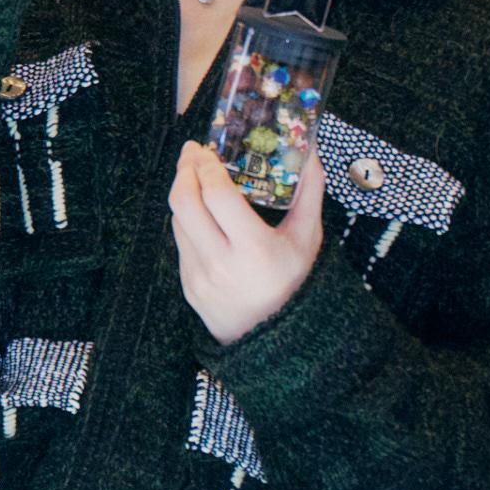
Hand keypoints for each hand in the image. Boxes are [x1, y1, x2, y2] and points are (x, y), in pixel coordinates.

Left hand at [169, 141, 324, 347]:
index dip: (206, 167)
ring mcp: (199, 276)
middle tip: (192, 152)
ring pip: (178, 220)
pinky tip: (197, 208)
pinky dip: (185, 219)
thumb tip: (310, 155)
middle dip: (184, 171)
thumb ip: (309, 195)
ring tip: (193, 174)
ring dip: (182, 192)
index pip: (217, 195)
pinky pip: (180, 242)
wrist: (273, 339)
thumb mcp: (308, 239)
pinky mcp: (187, 285)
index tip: (205, 150)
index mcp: (253, 248)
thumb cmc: (294, 282)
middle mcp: (221, 262)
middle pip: (186, 203)